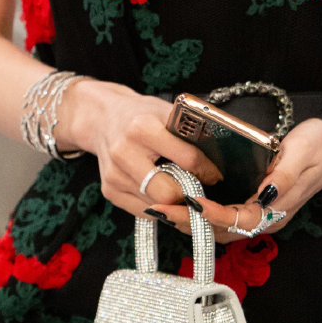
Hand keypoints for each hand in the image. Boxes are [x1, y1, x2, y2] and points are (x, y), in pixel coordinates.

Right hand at [64, 79, 223, 220]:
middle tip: (200, 189)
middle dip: (189, 194)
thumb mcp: (165, 111)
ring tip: (183, 191)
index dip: (207, 171)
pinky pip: (143, 211)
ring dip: (174, 203)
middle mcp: (125, 153)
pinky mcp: (109, 191)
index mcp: (143, 128)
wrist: (102, 119)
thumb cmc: (140, 114)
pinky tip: (162, 192)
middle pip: (168, 192)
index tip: (215, 175)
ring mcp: (115, 175)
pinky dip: (157, 206)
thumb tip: (219, 154)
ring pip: (157, 205)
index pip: (187, 160)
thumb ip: (188, 130)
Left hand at [151, 117, 321, 245]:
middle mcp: (267, 219)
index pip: (237, 219)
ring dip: (191, 221)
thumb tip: (264, 194)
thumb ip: (283, 176)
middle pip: (222, 229)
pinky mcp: (256, 206)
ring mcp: (261, 215)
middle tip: (160, 209)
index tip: (187, 203)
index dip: (210, 214)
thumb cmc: (318, 147)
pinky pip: (225, 217)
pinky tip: (185, 201)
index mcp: (276, 210)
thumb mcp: (301, 153)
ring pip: (220, 227)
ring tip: (164, 208)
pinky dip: (202, 213)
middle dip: (190, 222)